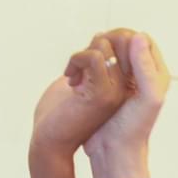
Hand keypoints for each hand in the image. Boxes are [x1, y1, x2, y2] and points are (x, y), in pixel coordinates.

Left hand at [29, 33, 131, 168]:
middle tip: (78, 67)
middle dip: (93, 45)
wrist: (49, 140)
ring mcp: (116, 91)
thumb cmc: (60, 112)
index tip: (84, 61)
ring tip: (73, 76)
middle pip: (120, 38)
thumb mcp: (82, 78)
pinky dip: (77, 59)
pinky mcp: (102, 94)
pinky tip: (70, 78)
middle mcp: (125, 88)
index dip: (105, 39)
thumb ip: (96, 60)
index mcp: (123, 84)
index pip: (128, 41)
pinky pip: (94, 57)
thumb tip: (100, 36)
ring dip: (80, 55)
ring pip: (105, 45)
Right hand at [84, 29, 169, 177]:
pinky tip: (78, 75)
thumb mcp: (147, 98)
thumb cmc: (134, 129)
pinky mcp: (104, 88)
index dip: (126, 39)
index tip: (113, 50)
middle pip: (123, 44)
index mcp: (154, 73)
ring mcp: (121, 81)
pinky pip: (95, 67)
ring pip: (107, 54)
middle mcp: (139, 74)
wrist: (114, 153)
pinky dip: (85, 66)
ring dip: (93, 55)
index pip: (141, 40)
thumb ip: (145, 68)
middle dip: (107, 45)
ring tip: (85, 66)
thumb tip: (136, 36)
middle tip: (97, 56)